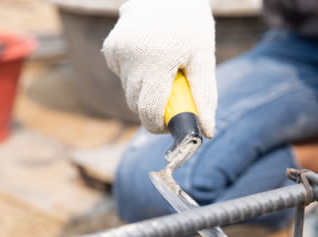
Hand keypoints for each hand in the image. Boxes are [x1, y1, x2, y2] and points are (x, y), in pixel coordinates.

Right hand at [102, 0, 216, 136]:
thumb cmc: (191, 23)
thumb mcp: (203, 58)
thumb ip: (204, 97)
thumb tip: (206, 132)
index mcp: (157, 60)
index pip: (148, 111)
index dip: (159, 125)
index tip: (171, 125)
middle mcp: (131, 56)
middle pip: (136, 104)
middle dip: (154, 108)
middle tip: (173, 95)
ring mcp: (117, 51)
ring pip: (128, 91)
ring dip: (145, 90)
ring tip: (163, 69)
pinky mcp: (110, 48)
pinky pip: (123, 75)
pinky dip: (135, 74)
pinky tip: (149, 56)